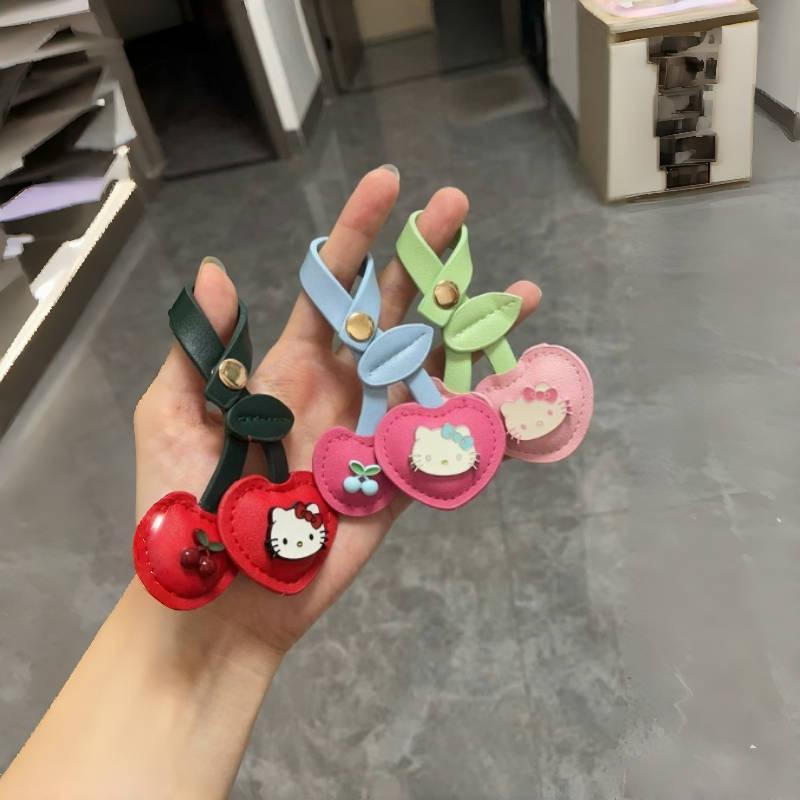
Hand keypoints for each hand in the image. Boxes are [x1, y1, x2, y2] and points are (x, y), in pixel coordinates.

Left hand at [133, 167, 540, 655]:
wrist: (216, 598)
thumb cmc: (181, 508)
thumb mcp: (168, 417)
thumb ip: (200, 350)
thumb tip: (215, 269)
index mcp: (290, 367)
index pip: (333, 286)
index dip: (359, 233)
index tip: (390, 183)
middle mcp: (342, 390)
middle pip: (395, 314)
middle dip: (426, 260)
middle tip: (459, 208)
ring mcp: (375, 434)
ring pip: (433, 370)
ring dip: (472, 330)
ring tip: (518, 293)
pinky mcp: (399, 483)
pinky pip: (447, 442)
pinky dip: (488, 416)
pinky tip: (522, 383)